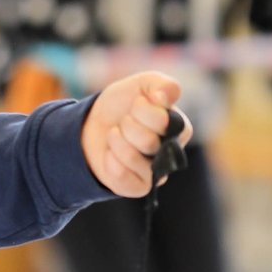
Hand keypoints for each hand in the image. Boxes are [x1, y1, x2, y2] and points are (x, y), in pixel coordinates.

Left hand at [83, 71, 190, 198]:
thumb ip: (162, 84)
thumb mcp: (141, 85)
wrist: (93, 124)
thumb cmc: (122, 105)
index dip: (141, 109)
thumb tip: (166, 97)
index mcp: (178, 127)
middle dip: (127, 125)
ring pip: (133, 157)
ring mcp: (157, 172)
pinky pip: (122, 176)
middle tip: (124, 122)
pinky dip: (110, 160)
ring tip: (115, 136)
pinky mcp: (140, 187)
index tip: (136, 104)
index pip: (163, 120)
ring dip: (116, 140)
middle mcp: (172, 152)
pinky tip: (110, 154)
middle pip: (148, 141)